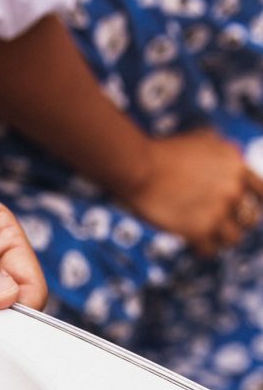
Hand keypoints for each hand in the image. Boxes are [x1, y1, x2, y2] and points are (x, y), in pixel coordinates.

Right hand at [124, 130, 262, 256]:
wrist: (139, 168)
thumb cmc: (163, 152)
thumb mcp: (203, 138)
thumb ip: (223, 148)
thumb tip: (236, 150)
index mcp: (236, 167)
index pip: (262, 193)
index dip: (253, 204)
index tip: (241, 211)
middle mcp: (232, 190)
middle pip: (250, 220)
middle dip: (235, 223)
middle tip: (220, 226)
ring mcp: (217, 211)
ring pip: (233, 239)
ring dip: (219, 239)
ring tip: (206, 237)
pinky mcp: (199, 230)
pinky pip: (210, 251)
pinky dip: (202, 250)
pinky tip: (193, 245)